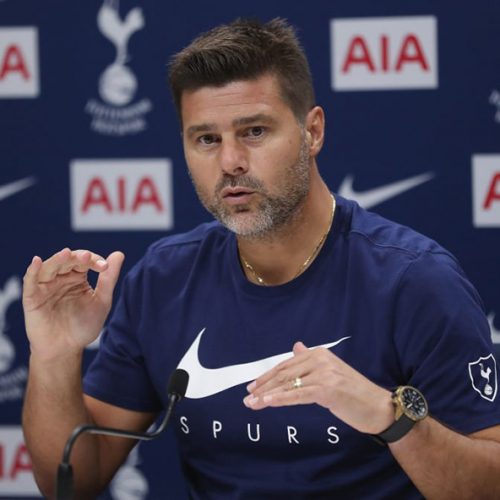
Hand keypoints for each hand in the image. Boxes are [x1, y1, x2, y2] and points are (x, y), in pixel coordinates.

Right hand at [22, 248, 124, 360]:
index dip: (94, 260)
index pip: (84, 261)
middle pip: (67, 260)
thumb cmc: (83, 326)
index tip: (105, 267)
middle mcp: (60, 278)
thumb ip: (109, 279)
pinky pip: (30, 281)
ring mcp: (46, 286)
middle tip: (88, 257)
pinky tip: (36, 261)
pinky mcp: (32, 297)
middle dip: (78, 257)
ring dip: (58, 259)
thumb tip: (119, 253)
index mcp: (77, 277)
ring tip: (67, 254)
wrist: (66, 350)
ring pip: (50, 266)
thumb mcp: (101, 301)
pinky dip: (32, 270)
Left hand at [243, 341, 393, 434]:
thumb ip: (310, 359)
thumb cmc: (353, 392)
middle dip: (263, 386)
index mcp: (319, 353)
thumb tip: (296, 347)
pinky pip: (298, 394)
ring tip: (252, 403)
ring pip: (288, 385)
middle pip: (284, 374)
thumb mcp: (330, 371)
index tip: (253, 386)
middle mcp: (320, 359)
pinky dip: (280, 398)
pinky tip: (267, 402)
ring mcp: (324, 373)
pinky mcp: (327, 389)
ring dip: (267, 395)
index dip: (268, 376)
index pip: (286, 365)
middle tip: (247, 397)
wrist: (378, 407)